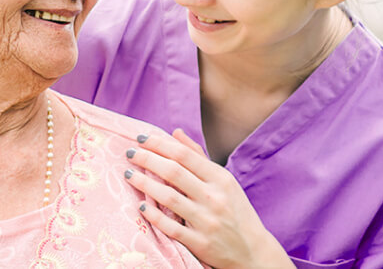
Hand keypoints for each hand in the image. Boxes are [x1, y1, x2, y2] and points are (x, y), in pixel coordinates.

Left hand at [124, 130, 294, 268]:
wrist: (254, 251)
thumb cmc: (234, 209)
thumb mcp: (223, 180)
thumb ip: (198, 156)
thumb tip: (175, 132)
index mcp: (220, 178)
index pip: (184, 154)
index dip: (160, 144)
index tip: (141, 138)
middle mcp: (214, 197)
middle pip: (174, 172)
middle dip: (147, 159)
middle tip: (129, 153)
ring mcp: (207, 221)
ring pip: (169, 198)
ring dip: (144, 183)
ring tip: (128, 174)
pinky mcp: (201, 244)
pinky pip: (172, 228)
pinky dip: (155, 216)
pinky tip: (141, 205)